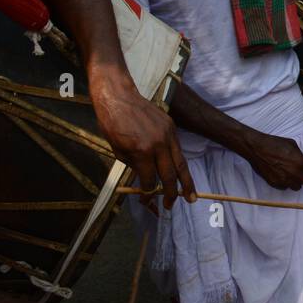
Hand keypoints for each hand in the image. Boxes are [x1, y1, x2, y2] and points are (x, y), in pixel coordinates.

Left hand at [91, 71, 194, 208]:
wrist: (118, 96)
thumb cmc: (111, 123)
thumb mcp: (118, 150)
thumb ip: (134, 166)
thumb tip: (145, 179)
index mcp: (142, 152)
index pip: (150, 180)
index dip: (148, 194)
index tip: (147, 202)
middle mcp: (159, 144)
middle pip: (170, 175)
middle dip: (172, 194)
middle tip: (171, 205)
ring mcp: (168, 134)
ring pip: (181, 163)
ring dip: (186, 182)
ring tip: (191, 195)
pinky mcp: (171, 127)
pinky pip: (177, 149)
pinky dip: (179, 163)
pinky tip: (181, 173)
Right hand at [244, 131, 302, 190]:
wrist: (257, 149)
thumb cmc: (274, 143)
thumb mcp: (292, 145)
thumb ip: (302, 155)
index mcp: (301, 162)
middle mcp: (294, 173)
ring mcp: (285, 180)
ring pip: (297, 187)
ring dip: (297, 181)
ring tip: (292, 173)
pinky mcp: (276, 184)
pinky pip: (286, 187)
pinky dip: (286, 183)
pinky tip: (282, 174)